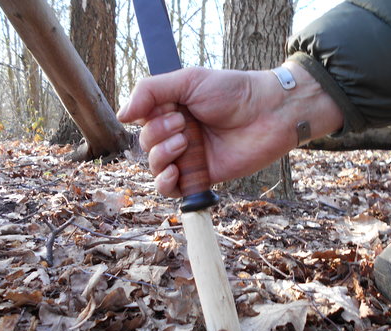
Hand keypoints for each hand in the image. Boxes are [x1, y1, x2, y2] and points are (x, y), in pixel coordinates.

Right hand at [118, 62, 341, 196]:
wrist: (269, 112)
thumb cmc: (232, 92)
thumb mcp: (188, 80)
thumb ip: (150, 91)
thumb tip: (121, 115)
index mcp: (172, 111)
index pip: (142, 122)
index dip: (149, 119)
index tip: (171, 109)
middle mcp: (178, 135)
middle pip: (146, 145)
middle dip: (158, 135)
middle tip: (184, 124)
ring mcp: (189, 157)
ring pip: (154, 167)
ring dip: (162, 156)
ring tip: (185, 142)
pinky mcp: (202, 177)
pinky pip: (171, 189)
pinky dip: (165, 183)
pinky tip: (174, 172)